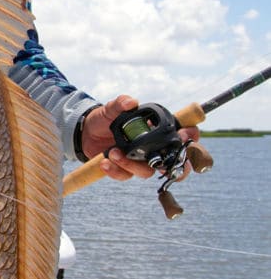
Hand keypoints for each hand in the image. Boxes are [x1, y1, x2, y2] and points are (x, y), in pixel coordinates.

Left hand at [81, 96, 200, 182]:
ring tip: (114, 152)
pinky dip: (116, 171)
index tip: (184, 136)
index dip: (191, 137)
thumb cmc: (106, 118)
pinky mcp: (126, 170)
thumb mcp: (112, 108)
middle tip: (164, 163)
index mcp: (158, 130)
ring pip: (148, 172)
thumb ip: (121, 103)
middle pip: (179, 164)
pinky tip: (105, 162)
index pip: (185, 135)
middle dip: (179, 168)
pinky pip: (126, 176)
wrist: (86, 132)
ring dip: (132, 165)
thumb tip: (131, 102)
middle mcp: (154, 148)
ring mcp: (141, 160)